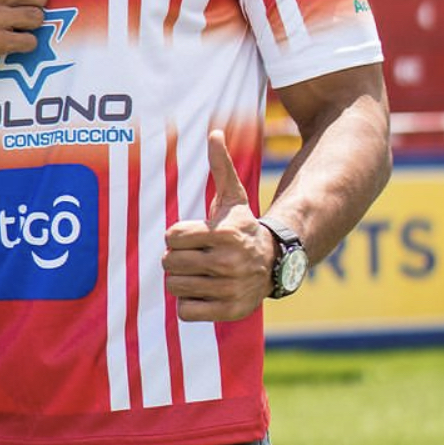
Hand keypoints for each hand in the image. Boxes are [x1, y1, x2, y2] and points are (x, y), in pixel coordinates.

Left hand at [162, 130, 274, 321]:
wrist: (274, 264)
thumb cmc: (244, 227)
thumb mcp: (234, 198)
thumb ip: (221, 166)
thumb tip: (215, 132)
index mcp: (223, 233)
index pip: (172, 236)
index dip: (177, 235)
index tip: (193, 235)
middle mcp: (227, 262)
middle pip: (169, 262)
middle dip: (177, 258)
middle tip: (195, 256)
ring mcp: (228, 288)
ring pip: (175, 287)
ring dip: (182, 280)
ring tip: (200, 273)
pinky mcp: (227, 311)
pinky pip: (185, 312)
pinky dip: (189, 304)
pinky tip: (204, 292)